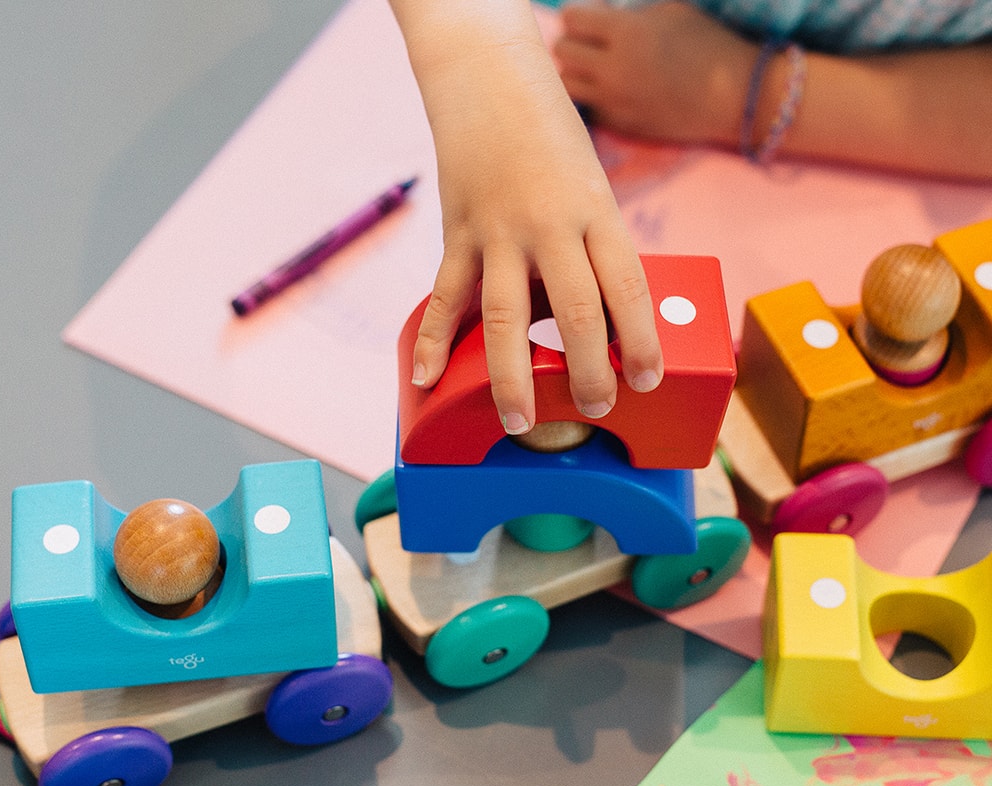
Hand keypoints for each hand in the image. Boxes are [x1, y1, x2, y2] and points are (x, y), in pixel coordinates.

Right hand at [399, 7, 661, 432]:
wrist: (488, 75)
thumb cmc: (551, 138)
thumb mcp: (592, 188)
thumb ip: (594, 250)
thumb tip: (598, 323)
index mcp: (596, 211)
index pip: (628, 287)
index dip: (641, 341)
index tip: (647, 380)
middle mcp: (550, 224)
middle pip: (574, 313)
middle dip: (586, 372)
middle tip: (592, 409)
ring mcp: (498, 231)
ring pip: (504, 318)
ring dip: (512, 377)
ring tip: (518, 421)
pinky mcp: (457, 233)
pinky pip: (444, 296)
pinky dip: (431, 340)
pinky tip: (426, 378)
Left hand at [554, 1, 754, 147]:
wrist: (733, 97)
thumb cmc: (707, 45)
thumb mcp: (669, 11)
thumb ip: (627, 14)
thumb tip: (597, 13)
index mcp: (626, 33)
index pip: (572, 19)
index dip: (578, 16)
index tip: (589, 18)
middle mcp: (613, 70)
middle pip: (562, 51)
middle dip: (572, 41)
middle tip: (589, 42)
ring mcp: (614, 102)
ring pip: (567, 84)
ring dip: (575, 72)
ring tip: (593, 67)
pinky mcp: (620, 125)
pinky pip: (588, 107)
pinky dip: (592, 97)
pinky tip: (610, 90)